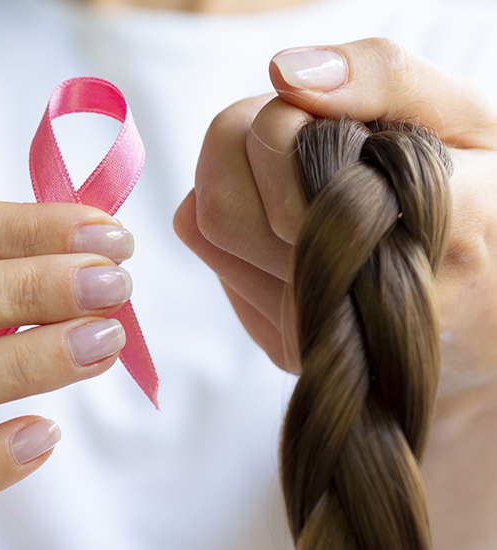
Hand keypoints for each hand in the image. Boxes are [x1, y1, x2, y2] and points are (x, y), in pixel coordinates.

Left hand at [174, 38, 496, 548]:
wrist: (485, 323)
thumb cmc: (483, 208)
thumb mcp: (463, 120)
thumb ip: (384, 79)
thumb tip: (284, 72)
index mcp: (421, 225)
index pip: (273, 145)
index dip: (281, 118)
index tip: (324, 120)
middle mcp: (358, 299)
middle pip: (221, 201)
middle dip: (246, 147)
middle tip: (302, 142)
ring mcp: (314, 335)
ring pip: (209, 231)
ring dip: (237, 185)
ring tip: (298, 181)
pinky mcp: (286, 348)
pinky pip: (218, 266)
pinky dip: (239, 230)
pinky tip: (291, 227)